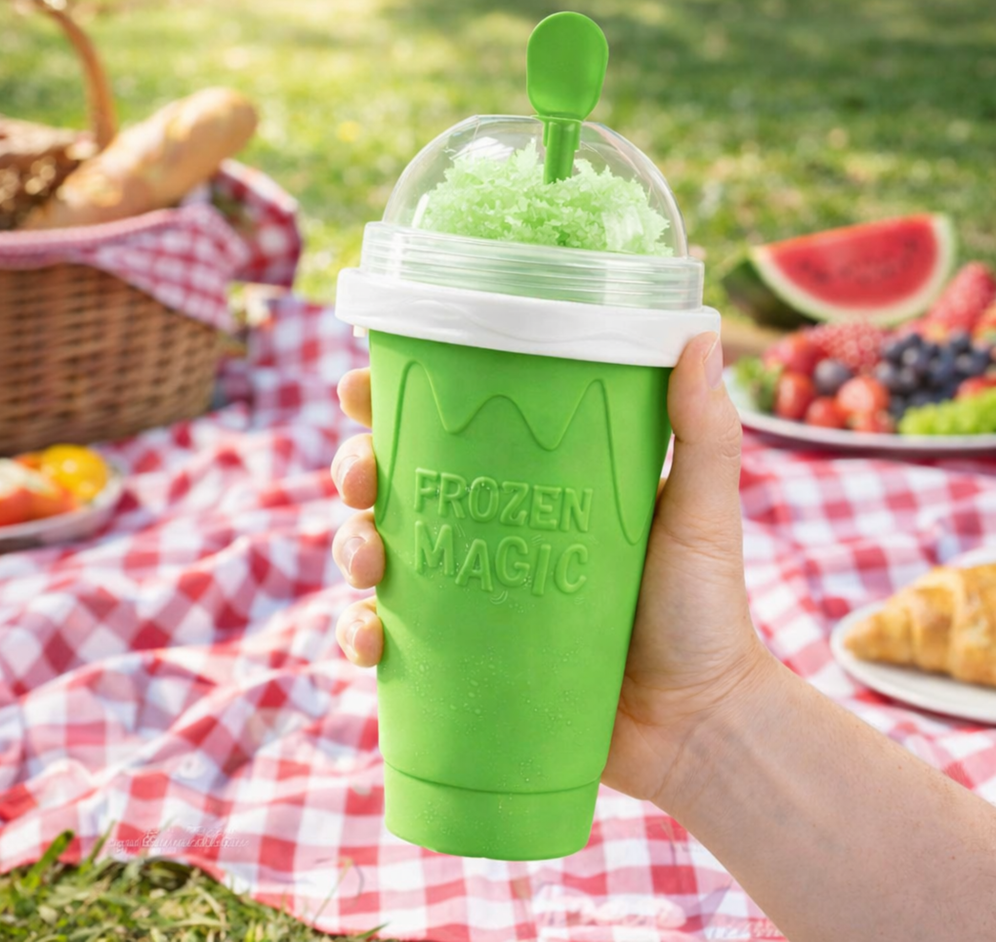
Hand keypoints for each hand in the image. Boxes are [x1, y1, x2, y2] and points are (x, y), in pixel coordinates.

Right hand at [331, 334, 773, 805]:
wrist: (698, 723)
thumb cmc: (702, 609)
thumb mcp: (699, 510)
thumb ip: (702, 431)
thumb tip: (697, 331)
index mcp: (532, 485)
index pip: (452, 431)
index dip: (395, 405)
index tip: (360, 387)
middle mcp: (492, 534)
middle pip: (397, 487)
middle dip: (357, 470)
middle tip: (360, 476)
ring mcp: (473, 598)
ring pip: (381, 558)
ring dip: (350, 547)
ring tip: (367, 555)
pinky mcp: (461, 662)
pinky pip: (392, 643)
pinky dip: (361, 636)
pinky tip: (368, 636)